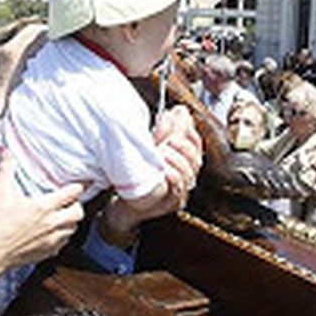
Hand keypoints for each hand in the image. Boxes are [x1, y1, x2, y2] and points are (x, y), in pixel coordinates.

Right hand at [0, 154, 83, 268]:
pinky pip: (65, 242)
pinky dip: (62, 236)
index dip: (78, 186)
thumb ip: (7, 168)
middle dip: (76, 205)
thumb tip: (5, 151)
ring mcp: (53, 239)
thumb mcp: (2, 192)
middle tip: (68, 202)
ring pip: (74, 228)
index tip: (78, 184)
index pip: (73, 193)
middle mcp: (53, 223)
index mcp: (44, 207)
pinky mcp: (49, 252)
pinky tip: (52, 232)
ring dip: (70, 221)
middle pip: (79, 212)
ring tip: (61, 216)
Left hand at [102, 107, 202, 243]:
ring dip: (176, 159)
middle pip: (195, 157)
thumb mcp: (147, 147)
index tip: (175, 117)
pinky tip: (163, 169)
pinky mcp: (171, 204)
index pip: (196, 143)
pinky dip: (172, 176)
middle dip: (182, 144)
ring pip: (189, 173)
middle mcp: (186, 177)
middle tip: (168, 138)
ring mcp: (181, 192)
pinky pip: (178, 189)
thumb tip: (179, 110)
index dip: (187, 129)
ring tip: (162, 151)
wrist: (119, 204)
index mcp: (182, 161)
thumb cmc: (133, 175)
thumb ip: (163, 130)